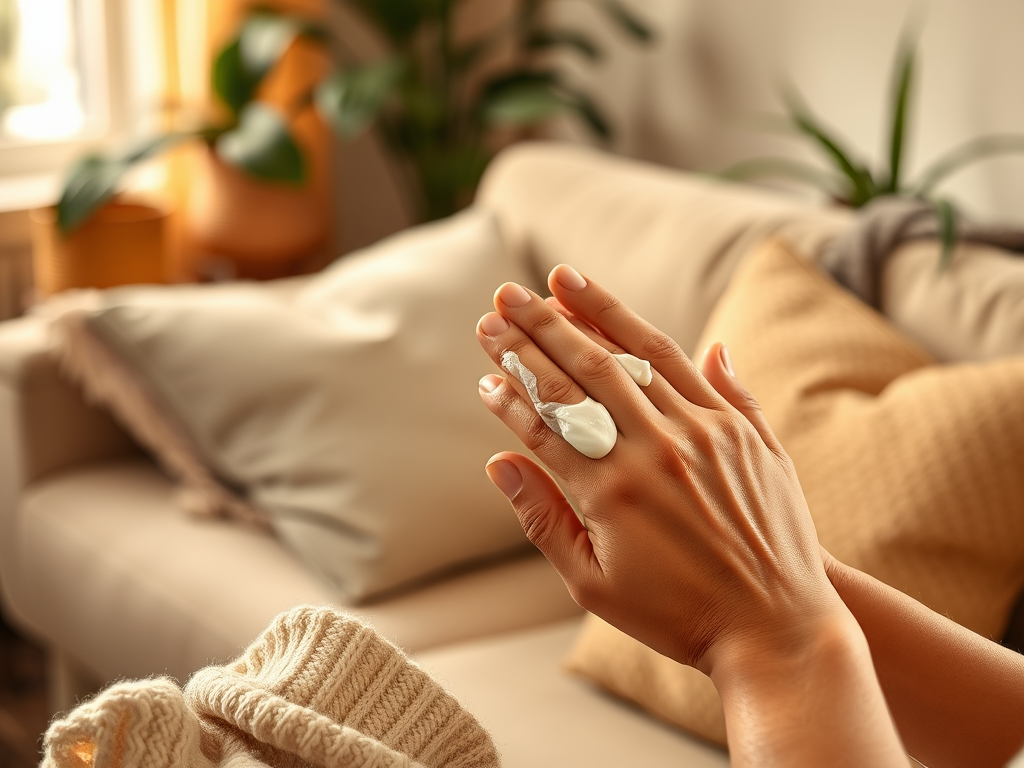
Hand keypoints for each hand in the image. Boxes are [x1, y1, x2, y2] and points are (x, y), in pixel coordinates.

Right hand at [475, 265, 850, 673]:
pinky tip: (623, 315)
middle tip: (501, 299)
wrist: (776, 626)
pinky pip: (691, 369)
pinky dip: (653, 338)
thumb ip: (542, 519)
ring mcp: (702, 433)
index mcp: (609, 492)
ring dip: (591, 313)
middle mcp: (654, 450)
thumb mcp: (593, 583)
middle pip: (582, 372)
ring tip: (555, 282)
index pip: (544, 421)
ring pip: (636, 355)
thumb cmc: (676, 614)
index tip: (484, 365)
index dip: (509, 389)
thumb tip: (498, 462)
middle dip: (535, 330)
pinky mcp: (742, 429)